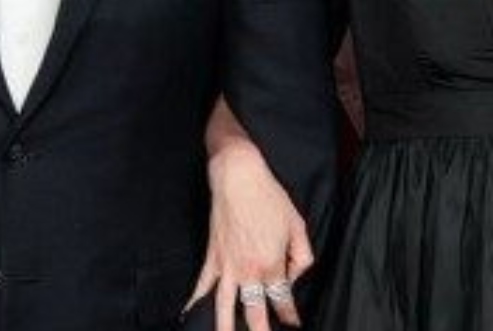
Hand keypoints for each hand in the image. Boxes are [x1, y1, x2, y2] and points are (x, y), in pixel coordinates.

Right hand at [191, 105, 312, 329]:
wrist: (238, 177)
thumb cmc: (269, 198)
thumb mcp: (297, 225)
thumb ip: (302, 256)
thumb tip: (294, 275)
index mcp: (272, 264)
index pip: (282, 301)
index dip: (290, 316)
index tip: (294, 325)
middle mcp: (249, 271)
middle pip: (254, 313)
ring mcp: (227, 267)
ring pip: (224, 308)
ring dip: (225, 329)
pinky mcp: (212, 257)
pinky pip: (202, 286)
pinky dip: (195, 302)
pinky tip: (190, 316)